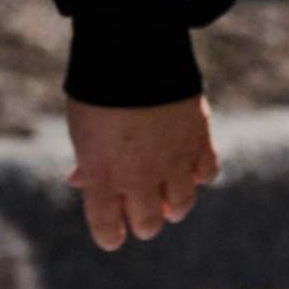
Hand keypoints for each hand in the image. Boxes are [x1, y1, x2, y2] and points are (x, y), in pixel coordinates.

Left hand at [62, 93, 219, 249]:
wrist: (133, 51)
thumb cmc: (98, 91)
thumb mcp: (82, 130)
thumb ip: (87, 161)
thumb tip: (81, 181)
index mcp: (101, 176)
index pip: (107, 229)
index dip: (110, 237)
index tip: (113, 236)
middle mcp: (138, 176)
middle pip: (148, 224)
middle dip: (144, 222)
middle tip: (143, 213)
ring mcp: (172, 160)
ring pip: (181, 205)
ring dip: (174, 205)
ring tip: (169, 197)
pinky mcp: (199, 140)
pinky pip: (207, 173)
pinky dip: (199, 174)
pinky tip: (189, 167)